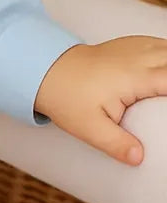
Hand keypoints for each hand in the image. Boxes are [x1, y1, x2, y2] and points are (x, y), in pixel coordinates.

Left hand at [35, 36, 166, 163]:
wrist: (47, 70)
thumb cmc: (68, 98)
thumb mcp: (89, 128)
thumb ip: (116, 144)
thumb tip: (139, 159)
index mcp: (135, 78)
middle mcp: (141, 57)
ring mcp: (137, 47)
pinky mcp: (133, 44)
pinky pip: (162, 45)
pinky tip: (166, 68)